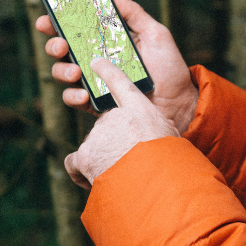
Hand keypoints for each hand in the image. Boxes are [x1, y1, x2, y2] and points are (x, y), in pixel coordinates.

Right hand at [35, 0, 198, 133]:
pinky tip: (83, 94)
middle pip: (61, 49)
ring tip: (76, 71)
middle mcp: (95, 59)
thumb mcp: (155, 35)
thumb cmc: (169, 67)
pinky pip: (75, 99)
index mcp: (106, 39)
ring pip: (63, 73)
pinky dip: (73, 96)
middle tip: (61, 44)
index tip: (48, 17)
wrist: (179, 101)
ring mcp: (94, 81)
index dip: (57, 21)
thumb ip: (135, 15)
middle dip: (53, 44)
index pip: (76, 28)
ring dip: (62, 70)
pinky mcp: (96, 102)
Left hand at [65, 57, 179, 188]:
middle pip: (107, 127)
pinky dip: (81, 173)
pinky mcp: (84, 155)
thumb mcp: (170, 139)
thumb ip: (158, 130)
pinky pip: (75, 163)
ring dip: (103, 160)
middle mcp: (115, 117)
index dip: (107, 71)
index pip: (120, 83)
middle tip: (126, 161)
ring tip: (118, 176)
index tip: (96, 61)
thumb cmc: (169, 161)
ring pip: (94, 147)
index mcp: (139, 110)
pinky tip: (94, 183)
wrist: (154, 180)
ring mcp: (97, 135)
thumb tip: (156, 135)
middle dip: (114, 143)